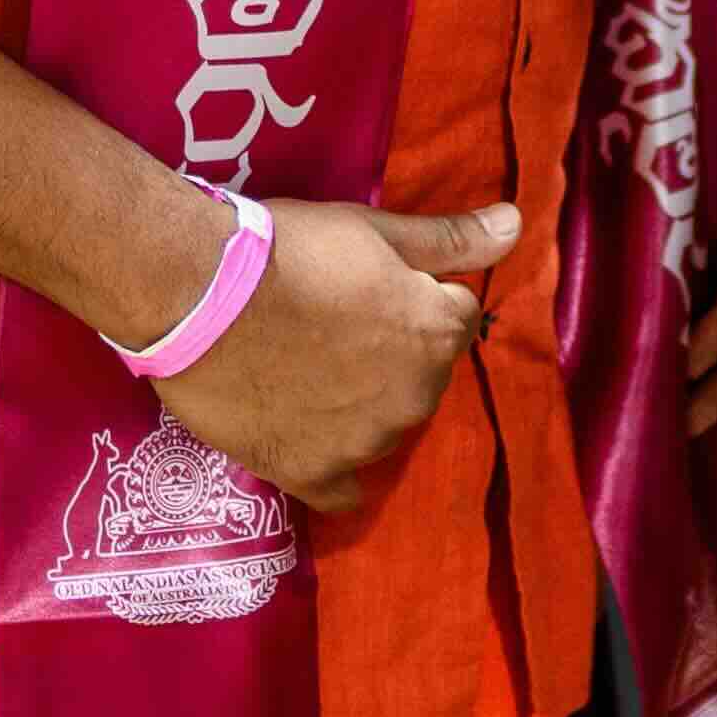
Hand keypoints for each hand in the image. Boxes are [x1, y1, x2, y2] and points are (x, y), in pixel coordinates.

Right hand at [157, 194, 510, 515]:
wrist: (198, 293)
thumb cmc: (289, 249)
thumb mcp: (374, 228)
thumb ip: (451, 239)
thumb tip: (518, 224)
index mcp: (437, 336)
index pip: (454, 319)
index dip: (414, 299)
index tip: (368, 289)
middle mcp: (414, 399)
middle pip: (419, 376)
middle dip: (391, 355)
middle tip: (331, 326)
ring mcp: (365, 444)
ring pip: (381, 427)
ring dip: (359, 406)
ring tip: (303, 370)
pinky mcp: (311, 474)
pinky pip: (342, 492)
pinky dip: (333, 472)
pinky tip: (309, 445)